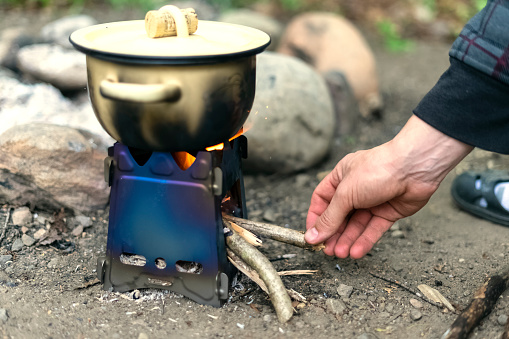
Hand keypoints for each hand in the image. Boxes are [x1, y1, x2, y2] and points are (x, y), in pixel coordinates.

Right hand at [305, 115, 472, 258]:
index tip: (312, 236)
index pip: (322, 200)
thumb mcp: (346, 194)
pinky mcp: (388, 211)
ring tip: (340, 254)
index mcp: (341, 177)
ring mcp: (372, 201)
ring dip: (347, 240)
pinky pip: (373, 229)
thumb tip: (313, 235)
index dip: (316, 218)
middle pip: (339, 215)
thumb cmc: (377, 170)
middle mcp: (355, 189)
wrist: (414, 168)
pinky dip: (365, 240)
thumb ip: (330, 217)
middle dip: (333, 233)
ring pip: (356, 225)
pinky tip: (356, 252)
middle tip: (327, 250)